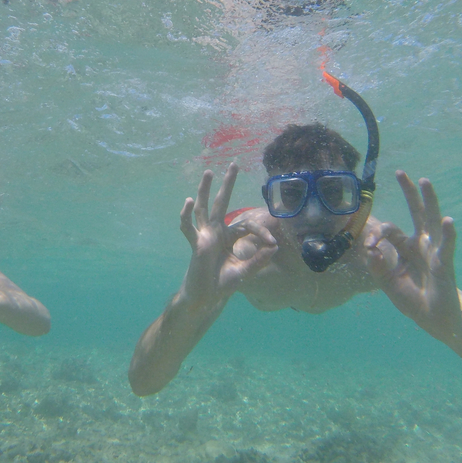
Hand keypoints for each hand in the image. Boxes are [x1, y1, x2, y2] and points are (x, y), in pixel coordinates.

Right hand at [179, 164, 277, 307]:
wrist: (205, 299)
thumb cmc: (222, 285)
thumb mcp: (245, 271)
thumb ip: (259, 260)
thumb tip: (275, 247)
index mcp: (228, 237)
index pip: (246, 225)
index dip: (261, 232)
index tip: (272, 243)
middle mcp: (216, 232)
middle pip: (222, 203)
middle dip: (227, 184)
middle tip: (233, 164)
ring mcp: (204, 236)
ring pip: (204, 208)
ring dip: (206, 190)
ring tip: (209, 172)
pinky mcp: (197, 244)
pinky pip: (188, 228)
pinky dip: (186, 215)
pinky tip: (189, 202)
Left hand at [365, 171, 461, 342]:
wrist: (441, 322)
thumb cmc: (417, 302)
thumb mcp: (391, 287)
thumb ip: (378, 269)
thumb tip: (369, 249)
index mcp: (407, 249)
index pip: (391, 231)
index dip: (378, 233)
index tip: (370, 245)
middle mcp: (422, 246)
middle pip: (416, 214)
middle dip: (409, 193)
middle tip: (400, 172)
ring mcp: (435, 253)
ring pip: (431, 222)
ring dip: (428, 201)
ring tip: (425, 181)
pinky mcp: (445, 266)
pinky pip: (447, 247)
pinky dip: (448, 234)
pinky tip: (448, 221)